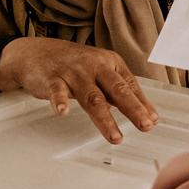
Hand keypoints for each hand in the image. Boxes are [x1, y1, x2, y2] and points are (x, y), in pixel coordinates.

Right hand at [0, 37, 157, 143]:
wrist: (37, 52)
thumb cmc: (74, 65)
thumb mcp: (102, 72)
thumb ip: (122, 93)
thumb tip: (148, 115)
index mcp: (110, 63)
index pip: (130, 85)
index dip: (142, 104)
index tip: (152, 121)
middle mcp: (95, 66)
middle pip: (116, 89)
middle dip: (132, 108)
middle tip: (145, 125)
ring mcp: (74, 72)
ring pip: (92, 96)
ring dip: (105, 118)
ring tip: (115, 136)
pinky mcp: (53, 78)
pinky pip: (57, 91)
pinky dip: (59, 101)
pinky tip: (62, 112)